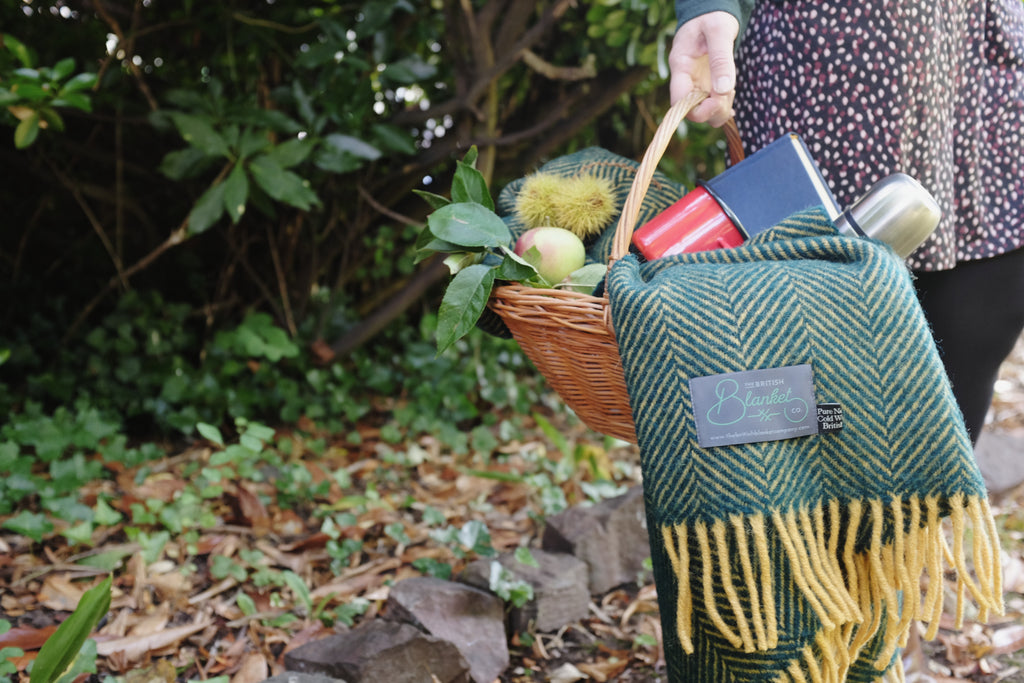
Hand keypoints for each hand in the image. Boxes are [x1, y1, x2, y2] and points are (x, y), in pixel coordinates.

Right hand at [668, 11, 739, 127]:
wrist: (711, 10)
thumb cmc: (713, 16)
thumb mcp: (719, 31)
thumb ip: (721, 59)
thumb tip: (723, 90)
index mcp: (680, 66)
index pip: (679, 101)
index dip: (697, 109)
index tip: (718, 100)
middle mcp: (685, 79)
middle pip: (692, 112)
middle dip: (714, 109)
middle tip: (729, 92)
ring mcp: (695, 83)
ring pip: (704, 111)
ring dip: (721, 108)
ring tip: (730, 89)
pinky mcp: (706, 84)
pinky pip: (711, 104)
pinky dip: (723, 105)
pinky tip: (730, 96)